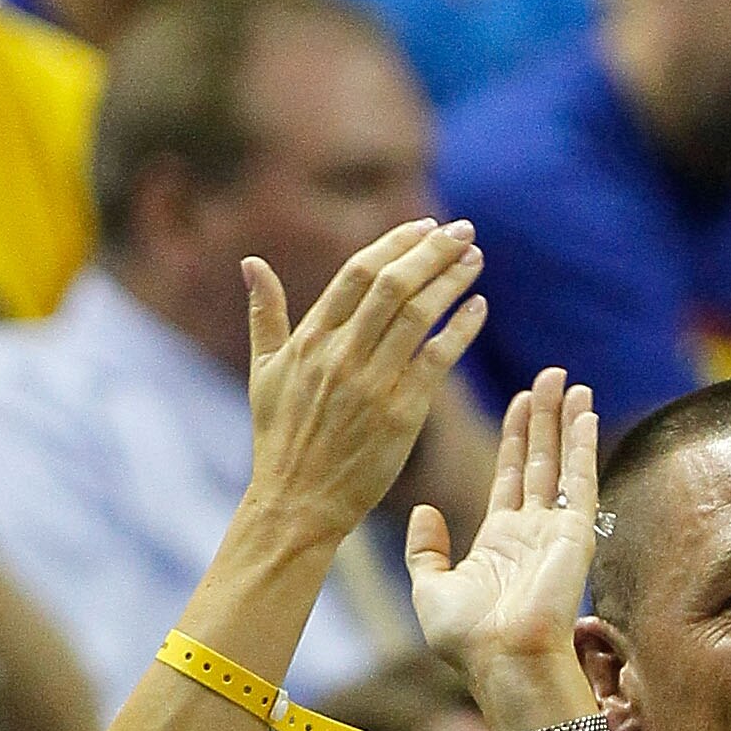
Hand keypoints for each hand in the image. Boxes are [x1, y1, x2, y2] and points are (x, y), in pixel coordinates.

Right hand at [246, 219, 487, 544]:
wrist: (297, 504)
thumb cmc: (280, 439)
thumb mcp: (263, 373)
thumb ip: (264, 315)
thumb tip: (251, 262)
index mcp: (309, 340)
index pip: (358, 273)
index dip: (395, 244)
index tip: (425, 227)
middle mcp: (340, 355)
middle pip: (393, 285)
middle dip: (432, 252)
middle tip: (463, 231)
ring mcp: (371, 383)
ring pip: (418, 315)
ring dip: (451, 281)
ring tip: (475, 259)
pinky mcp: (401, 414)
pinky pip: (437, 359)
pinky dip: (460, 329)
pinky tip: (478, 306)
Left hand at [405, 368, 597, 703]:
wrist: (503, 661)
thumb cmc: (467, 639)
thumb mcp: (429, 589)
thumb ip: (424, 550)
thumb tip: (423, 511)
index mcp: (499, 541)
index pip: (512, 476)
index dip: (516, 437)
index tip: (520, 401)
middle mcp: (532, 532)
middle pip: (541, 461)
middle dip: (543, 418)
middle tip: (550, 376)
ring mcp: (556, 531)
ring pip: (562, 463)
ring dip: (565, 421)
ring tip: (567, 382)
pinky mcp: (575, 534)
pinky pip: (581, 479)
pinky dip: (582, 444)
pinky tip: (584, 411)